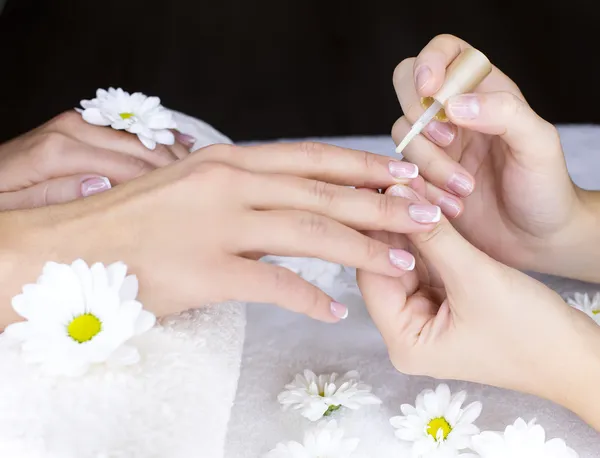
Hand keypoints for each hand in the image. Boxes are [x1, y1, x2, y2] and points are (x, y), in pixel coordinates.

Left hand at [0, 110, 193, 209]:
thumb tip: (102, 186)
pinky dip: (154, 135)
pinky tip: (180, 143)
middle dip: (172, 166)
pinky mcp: (78, 125)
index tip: (186, 201)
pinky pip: (125, 126)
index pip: (127, 167)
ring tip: (200, 167)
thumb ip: (58, 196)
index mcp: (58, 152)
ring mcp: (76, 123)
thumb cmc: (0, 201)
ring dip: (169, 150)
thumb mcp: (17, 208)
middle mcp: (71, 130)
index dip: (160, 185)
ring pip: (137, 134)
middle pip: (138, 147)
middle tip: (203, 186)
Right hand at [2, 142, 442, 325]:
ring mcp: (219, 225)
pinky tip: (336, 311)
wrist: (78, 245)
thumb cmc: (141, 219)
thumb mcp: (197, 186)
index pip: (314, 159)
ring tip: (406, 261)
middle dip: (384, 204)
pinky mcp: (206, 269)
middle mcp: (231, 184)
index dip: (366, 167)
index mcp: (232, 160)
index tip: (408, 176)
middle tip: (431, 214)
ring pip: (311, 232)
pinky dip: (309, 299)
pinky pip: (272, 284)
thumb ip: (248, 190)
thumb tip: (295, 198)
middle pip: (325, 192)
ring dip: (365, 248)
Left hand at [357, 187, 599, 429]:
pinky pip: (426, 265)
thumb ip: (434, 237)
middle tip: (395, 184)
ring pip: (406, 263)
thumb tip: (399, 196)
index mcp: (403, 342)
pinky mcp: (442, 305)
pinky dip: (429, 241)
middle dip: (394, 228)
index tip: (378, 190)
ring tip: (409, 189)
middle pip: (386, 268)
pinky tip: (427, 209)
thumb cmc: (530, 329)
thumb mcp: (475, 277)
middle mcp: (405, 332)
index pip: (372, 277)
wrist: (574, 353)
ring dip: (411, 230)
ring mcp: (424, 318)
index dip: (374, 231)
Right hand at [392, 34, 592, 278]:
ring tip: (463, 191)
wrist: (535, 239)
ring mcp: (434, 147)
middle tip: (447, 141)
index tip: (431, 91)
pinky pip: (402, 172)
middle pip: (407, 88)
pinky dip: (422, 189)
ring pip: (403, 135)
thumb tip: (452, 103)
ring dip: (428, 164)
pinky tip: (451, 207)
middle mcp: (453, 114)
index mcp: (483, 92)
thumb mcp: (537, 143)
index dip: (429, 63)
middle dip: (420, 116)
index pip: (444, 53)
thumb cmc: (544, 187)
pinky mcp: (421, 178)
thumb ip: (503, 112)